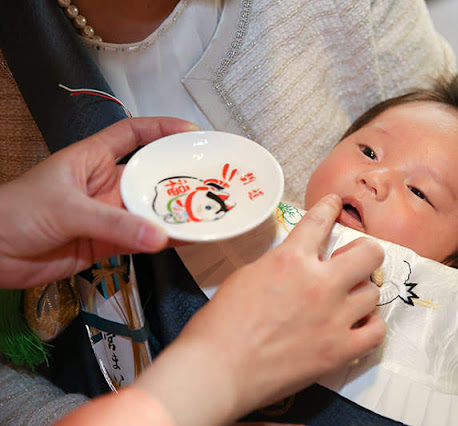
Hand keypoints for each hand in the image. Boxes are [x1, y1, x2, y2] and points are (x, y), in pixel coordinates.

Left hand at [0, 117, 198, 288]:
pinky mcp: (108, 244)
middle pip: (151, 176)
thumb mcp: (66, 209)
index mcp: (92, 159)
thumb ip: (114, 225)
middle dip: (179, 176)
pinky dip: (164, 241)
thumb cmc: (15, 213)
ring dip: (176, 213)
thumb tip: (159, 236)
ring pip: (151, 211)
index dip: (162, 129)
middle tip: (211, 179)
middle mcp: (106, 185)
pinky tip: (186, 239)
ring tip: (207, 212)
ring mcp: (109, 215)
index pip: (133, 134)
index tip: (191, 132)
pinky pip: (143, 240)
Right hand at [135, 194, 385, 424]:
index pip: (320, 220)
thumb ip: (280, 264)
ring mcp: (334, 317)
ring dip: (361, 293)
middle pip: (369, 253)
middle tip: (355, 260)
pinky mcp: (339, 350)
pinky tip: (358, 326)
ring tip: (349, 300)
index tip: (335, 204)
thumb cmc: (220, 324)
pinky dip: (370, 326)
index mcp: (291, 260)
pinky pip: (376, 331)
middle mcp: (320, 283)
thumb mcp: (246, 276)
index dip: (330, 207)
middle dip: (365, 252)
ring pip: (373, 293)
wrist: (218, 370)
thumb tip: (297, 265)